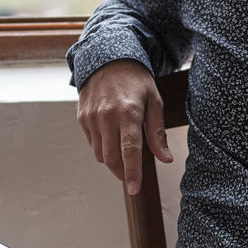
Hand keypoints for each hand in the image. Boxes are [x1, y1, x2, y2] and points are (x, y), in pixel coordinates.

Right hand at [76, 59, 173, 194]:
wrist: (107, 58)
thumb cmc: (136, 81)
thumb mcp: (154, 101)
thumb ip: (157, 133)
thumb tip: (165, 159)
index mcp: (129, 112)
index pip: (130, 150)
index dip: (132, 173)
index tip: (134, 189)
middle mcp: (107, 115)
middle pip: (112, 157)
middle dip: (122, 172)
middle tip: (131, 177)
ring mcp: (91, 117)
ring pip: (100, 153)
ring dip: (112, 160)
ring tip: (122, 153)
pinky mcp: (82, 117)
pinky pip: (92, 143)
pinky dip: (102, 147)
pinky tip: (111, 138)